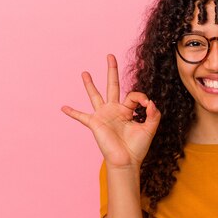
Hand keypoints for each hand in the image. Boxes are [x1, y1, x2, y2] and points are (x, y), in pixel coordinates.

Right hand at [61, 54, 160, 169]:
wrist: (126, 161)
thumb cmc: (138, 147)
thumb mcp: (150, 129)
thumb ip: (154, 114)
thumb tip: (151, 102)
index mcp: (128, 110)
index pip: (134, 95)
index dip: (142, 97)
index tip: (148, 106)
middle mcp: (115, 110)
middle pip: (112, 85)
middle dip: (112, 70)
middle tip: (110, 55)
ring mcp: (103, 115)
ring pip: (95, 95)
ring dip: (90, 84)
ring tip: (84, 72)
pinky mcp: (95, 123)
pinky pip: (81, 116)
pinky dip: (72, 112)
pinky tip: (63, 107)